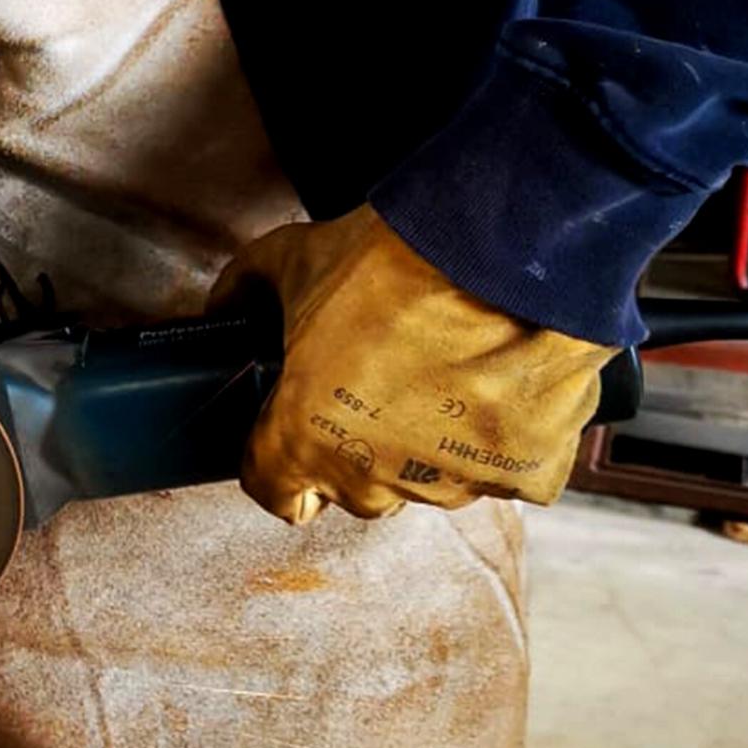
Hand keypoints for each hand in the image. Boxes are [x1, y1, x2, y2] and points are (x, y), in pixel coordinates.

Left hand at [210, 207, 615, 522]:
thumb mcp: (291, 258)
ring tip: (442, 374)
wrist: (508, 254)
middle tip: (377, 381)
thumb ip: (243, 289)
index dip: (280, 462)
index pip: (275, 493)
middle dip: (357, 444)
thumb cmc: (396, 262)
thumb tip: (223, 305)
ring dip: (427, 442)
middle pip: (354, 487)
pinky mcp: (523, 476)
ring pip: (426, 480)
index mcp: (303, 440)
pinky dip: (502, 441)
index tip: (295, 433)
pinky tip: (501, 390)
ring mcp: (452, 483)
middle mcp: (374, 479)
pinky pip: (503, 473)